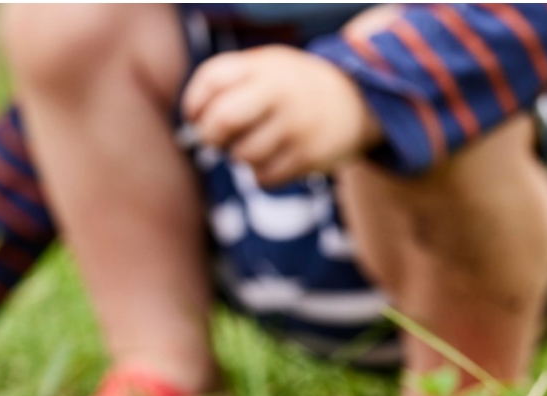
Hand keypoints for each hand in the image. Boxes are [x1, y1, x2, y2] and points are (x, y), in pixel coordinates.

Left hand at [182, 46, 380, 186]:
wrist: (354, 104)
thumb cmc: (291, 91)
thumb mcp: (264, 71)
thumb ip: (228, 86)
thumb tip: (193, 125)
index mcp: (265, 66)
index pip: (213, 79)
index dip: (194, 103)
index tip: (195, 116)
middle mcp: (282, 92)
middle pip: (224, 119)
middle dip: (210, 136)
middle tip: (215, 140)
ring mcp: (296, 126)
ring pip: (242, 155)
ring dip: (239, 157)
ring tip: (253, 145)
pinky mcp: (308, 157)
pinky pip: (263, 177)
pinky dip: (259, 174)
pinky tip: (272, 160)